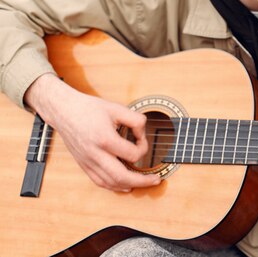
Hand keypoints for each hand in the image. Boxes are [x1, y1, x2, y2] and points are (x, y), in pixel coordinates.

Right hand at [25, 73, 160, 190]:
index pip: (132, 154)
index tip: (142, 140)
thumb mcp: (117, 108)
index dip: (143, 148)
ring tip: (144, 183)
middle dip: (142, 181)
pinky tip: (125, 185)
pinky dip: (114, 186)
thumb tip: (143, 136)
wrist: (64, 111)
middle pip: (121, 176)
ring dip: (130, 185)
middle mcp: (95, 154)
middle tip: (156, 180)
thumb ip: (135, 120)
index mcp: (105, 139)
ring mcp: (87, 162)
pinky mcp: (83, 165)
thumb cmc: (90, 108)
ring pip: (110, 183)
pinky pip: (99, 182)